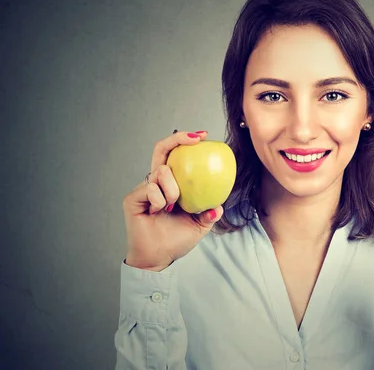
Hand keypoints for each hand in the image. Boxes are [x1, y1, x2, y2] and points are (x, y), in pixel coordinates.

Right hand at [122, 130, 222, 271]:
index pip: (175, 156)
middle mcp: (155, 182)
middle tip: (197, 138)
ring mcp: (143, 189)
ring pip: (161, 172)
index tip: (204, 136)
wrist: (159, 258)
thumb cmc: (175, 240)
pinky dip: (160, 200)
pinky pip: (151, 188)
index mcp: (170, 184)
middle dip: (178, 138)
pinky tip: (159, 211)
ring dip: (173, 189)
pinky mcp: (133, 198)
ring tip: (173, 206)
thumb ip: (210, 213)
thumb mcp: (200, 225)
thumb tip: (219, 205)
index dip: (185, 142)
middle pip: (161, 149)